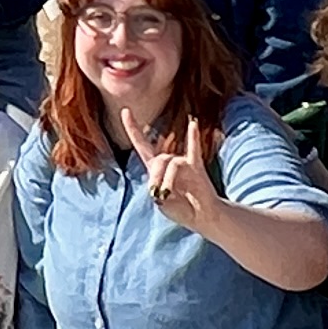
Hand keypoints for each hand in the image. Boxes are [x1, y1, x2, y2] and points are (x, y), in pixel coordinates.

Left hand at [125, 105, 220, 232]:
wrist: (201, 218)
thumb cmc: (180, 210)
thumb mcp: (161, 204)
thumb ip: (157, 190)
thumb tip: (162, 178)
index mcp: (155, 168)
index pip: (141, 144)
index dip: (133, 128)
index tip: (125, 110)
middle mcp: (169, 161)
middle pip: (158, 159)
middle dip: (156, 176)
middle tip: (159, 194)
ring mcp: (184, 163)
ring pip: (172, 162)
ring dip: (169, 180)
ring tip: (169, 195)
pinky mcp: (197, 168)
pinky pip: (194, 150)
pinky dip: (193, 137)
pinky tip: (193, 124)